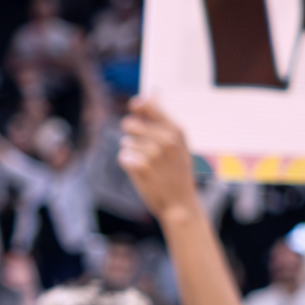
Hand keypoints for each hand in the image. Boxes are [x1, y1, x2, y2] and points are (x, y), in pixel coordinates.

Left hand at [116, 96, 202, 219]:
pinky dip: (129, 165)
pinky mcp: (142, 168)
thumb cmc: (178, 174)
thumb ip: (161, 121)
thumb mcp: (179, 145)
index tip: (135, 110)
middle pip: (130, 123)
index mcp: (177, 131)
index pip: (147, 105)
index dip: (137, 107)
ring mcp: (154, 154)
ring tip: (146, 164)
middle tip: (142, 148)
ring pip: (125, 142)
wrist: (181, 206)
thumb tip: (143, 98)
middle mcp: (166, 139)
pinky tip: (142, 173)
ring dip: (131, 152)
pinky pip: (123, 157)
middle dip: (130, 135)